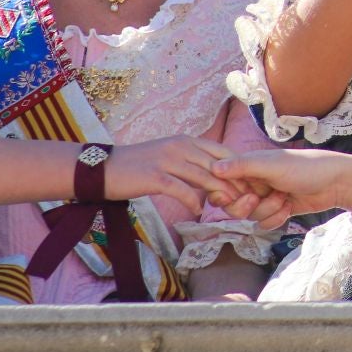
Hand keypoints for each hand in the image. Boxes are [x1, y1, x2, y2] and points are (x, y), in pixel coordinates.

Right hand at [104, 137, 234, 211]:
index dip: (238, 168)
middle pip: (217, 164)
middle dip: (235, 182)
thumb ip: (191, 165)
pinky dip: (193, 201)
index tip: (248, 185)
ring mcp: (167, 160)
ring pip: (204, 176)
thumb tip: (213, 182)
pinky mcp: (154, 176)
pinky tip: (199, 211)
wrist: (103, 169)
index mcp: (186, 141)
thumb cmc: (137, 167)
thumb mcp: (169, 157)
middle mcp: (180, 146)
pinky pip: (181, 190)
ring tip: (228, 206)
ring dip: (219, 193)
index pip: (221, 152)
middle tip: (245, 199)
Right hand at [211, 148, 351, 216]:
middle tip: (260, 197)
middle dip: (247, 206)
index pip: (222, 183)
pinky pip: (265, 224)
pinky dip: (276, 219)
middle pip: (232, 204)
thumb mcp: (272, 165)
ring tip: (284, 199)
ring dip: (268, 211)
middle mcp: (255, 181)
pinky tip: (289, 209)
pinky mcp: (278, 210)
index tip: (237, 193)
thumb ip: (243, 166)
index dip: (226, 193)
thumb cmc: (306, 166)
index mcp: (250, 165)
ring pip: (250, 216)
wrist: (337, 182)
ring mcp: (266, 196)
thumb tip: (213, 168)